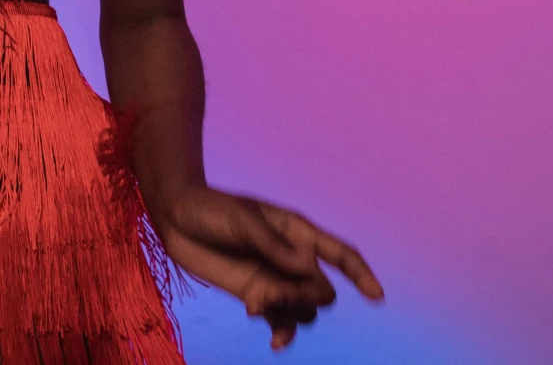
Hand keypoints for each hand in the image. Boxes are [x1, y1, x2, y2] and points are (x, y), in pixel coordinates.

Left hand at [156, 186, 381, 349]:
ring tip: (256, 304)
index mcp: (296, 232)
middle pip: (321, 290)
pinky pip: (283, 321)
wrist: (176, 218)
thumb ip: (272, 244)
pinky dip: (283, 333)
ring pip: (304, 309)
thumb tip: (306, 268)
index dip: (360, 273)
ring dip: (287, 312)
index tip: (376, 295)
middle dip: (300, 297)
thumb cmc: (209, 209)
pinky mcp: (258, 295)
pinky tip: (274, 343)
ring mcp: (276, 279)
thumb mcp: (241, 220)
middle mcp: (292, 258)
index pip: (339, 253)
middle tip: (267, 294)